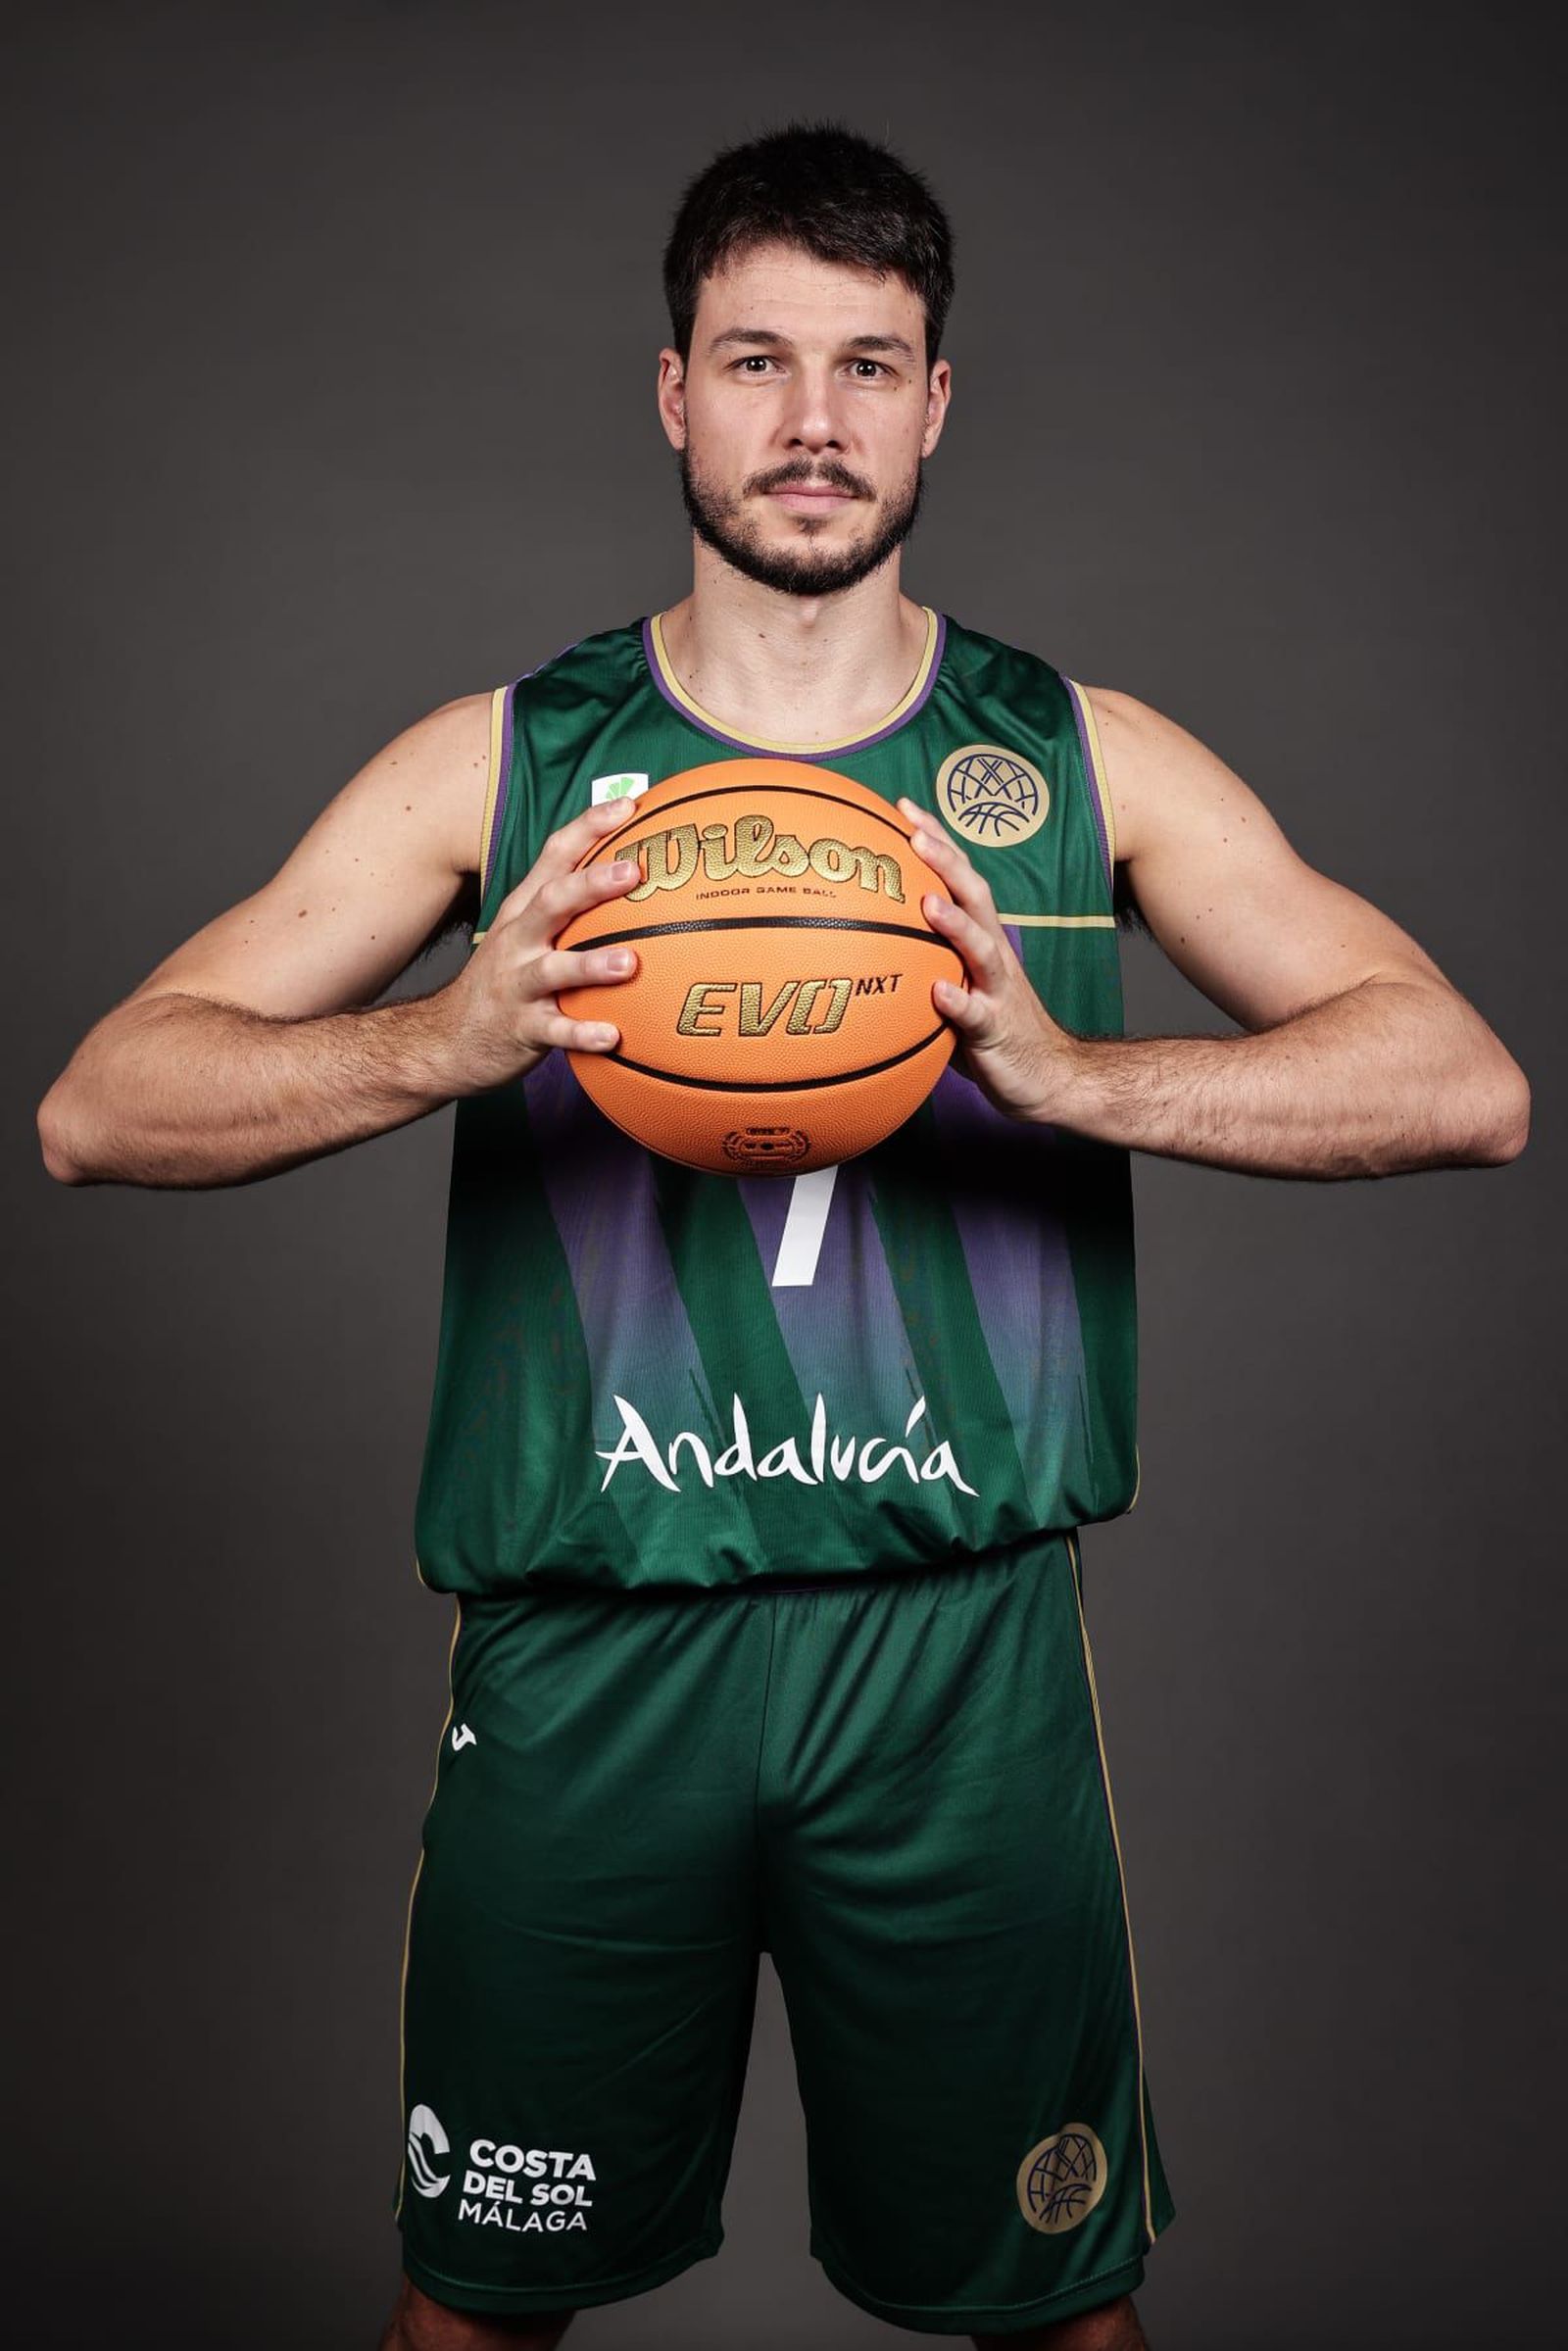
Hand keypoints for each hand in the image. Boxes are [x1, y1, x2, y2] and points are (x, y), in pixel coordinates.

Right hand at [436, 799, 642, 1094]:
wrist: (447, 1039)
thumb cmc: (506, 981)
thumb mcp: (526, 933)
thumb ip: (571, 906)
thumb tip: (634, 872)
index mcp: (524, 910)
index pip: (555, 856)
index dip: (589, 827)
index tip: (631, 806)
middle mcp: (518, 940)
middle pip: (552, 902)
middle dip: (592, 883)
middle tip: (634, 870)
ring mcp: (517, 984)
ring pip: (553, 968)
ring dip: (591, 964)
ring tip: (630, 963)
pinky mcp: (521, 1028)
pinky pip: (555, 1031)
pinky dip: (582, 1033)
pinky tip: (613, 1036)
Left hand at [897, 798, 1085, 1123]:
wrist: (1046, 1077)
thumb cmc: (990, 1030)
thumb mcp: (955, 986)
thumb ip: (922, 961)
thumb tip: (862, 940)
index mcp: (980, 938)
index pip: (959, 878)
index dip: (935, 841)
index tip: (902, 808)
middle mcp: (993, 955)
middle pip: (974, 896)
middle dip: (946, 862)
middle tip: (914, 835)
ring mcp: (998, 990)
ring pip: (981, 947)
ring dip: (955, 923)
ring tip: (927, 903)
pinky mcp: (996, 1030)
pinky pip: (976, 1013)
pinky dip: (957, 1000)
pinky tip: (937, 992)